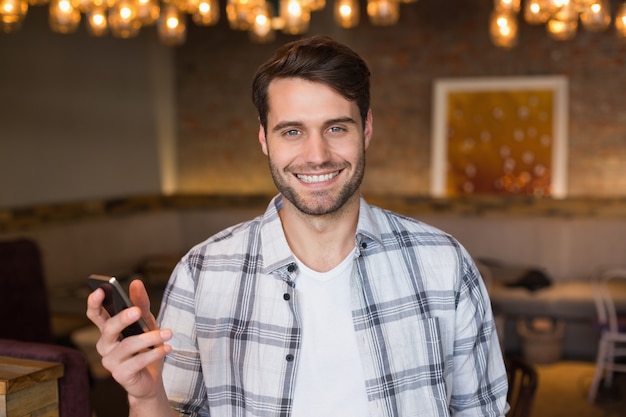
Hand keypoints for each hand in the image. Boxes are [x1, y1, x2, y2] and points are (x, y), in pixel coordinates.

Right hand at [87, 279, 172, 401]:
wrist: (151, 378)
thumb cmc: (146, 347)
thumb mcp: (146, 322)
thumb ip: (140, 304)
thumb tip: (136, 283)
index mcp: (108, 329)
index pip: (95, 314)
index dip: (94, 303)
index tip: (100, 290)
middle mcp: (105, 344)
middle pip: (109, 328)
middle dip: (123, 318)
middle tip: (138, 311)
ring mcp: (111, 361)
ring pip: (127, 345)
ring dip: (150, 338)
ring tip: (168, 333)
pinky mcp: (120, 375)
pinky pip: (137, 362)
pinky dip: (154, 354)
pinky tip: (167, 348)